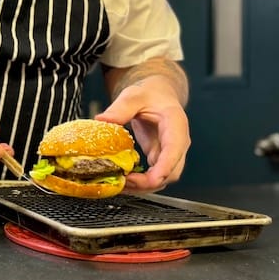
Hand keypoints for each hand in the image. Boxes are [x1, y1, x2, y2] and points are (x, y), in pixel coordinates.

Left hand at [96, 78, 189, 192]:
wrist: (157, 94)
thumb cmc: (149, 93)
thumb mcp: (134, 95)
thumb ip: (121, 108)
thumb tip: (101, 120)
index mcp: (175, 124)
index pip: (174, 150)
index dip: (165, 167)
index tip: (152, 180)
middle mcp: (177, 143)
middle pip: (171, 172)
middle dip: (149, 182)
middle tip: (124, 182)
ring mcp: (169, 153)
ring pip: (163, 179)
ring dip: (143, 186)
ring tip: (119, 184)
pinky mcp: (159, 158)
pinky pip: (153, 176)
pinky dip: (140, 182)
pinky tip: (122, 181)